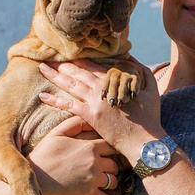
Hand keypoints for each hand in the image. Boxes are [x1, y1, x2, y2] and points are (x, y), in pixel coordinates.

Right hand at [27, 120, 120, 194]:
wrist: (35, 179)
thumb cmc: (44, 155)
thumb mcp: (57, 133)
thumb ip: (74, 124)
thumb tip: (88, 119)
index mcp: (90, 147)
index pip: (111, 146)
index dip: (113, 149)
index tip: (113, 152)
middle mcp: (96, 163)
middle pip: (115, 164)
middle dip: (112, 166)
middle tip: (109, 169)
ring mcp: (94, 179)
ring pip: (114, 181)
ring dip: (112, 181)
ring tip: (108, 182)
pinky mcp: (89, 194)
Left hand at [41, 58, 162, 156]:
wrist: (144, 139)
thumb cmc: (150, 117)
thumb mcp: (151, 89)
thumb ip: (142, 71)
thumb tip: (130, 58)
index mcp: (115, 81)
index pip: (94, 65)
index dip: (81, 59)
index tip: (70, 54)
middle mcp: (101, 89)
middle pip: (78, 72)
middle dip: (63, 64)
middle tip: (50, 58)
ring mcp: (94, 102)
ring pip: (70, 85)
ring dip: (55, 76)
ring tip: (43, 68)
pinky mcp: (90, 116)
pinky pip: (68, 105)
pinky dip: (55, 100)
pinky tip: (43, 96)